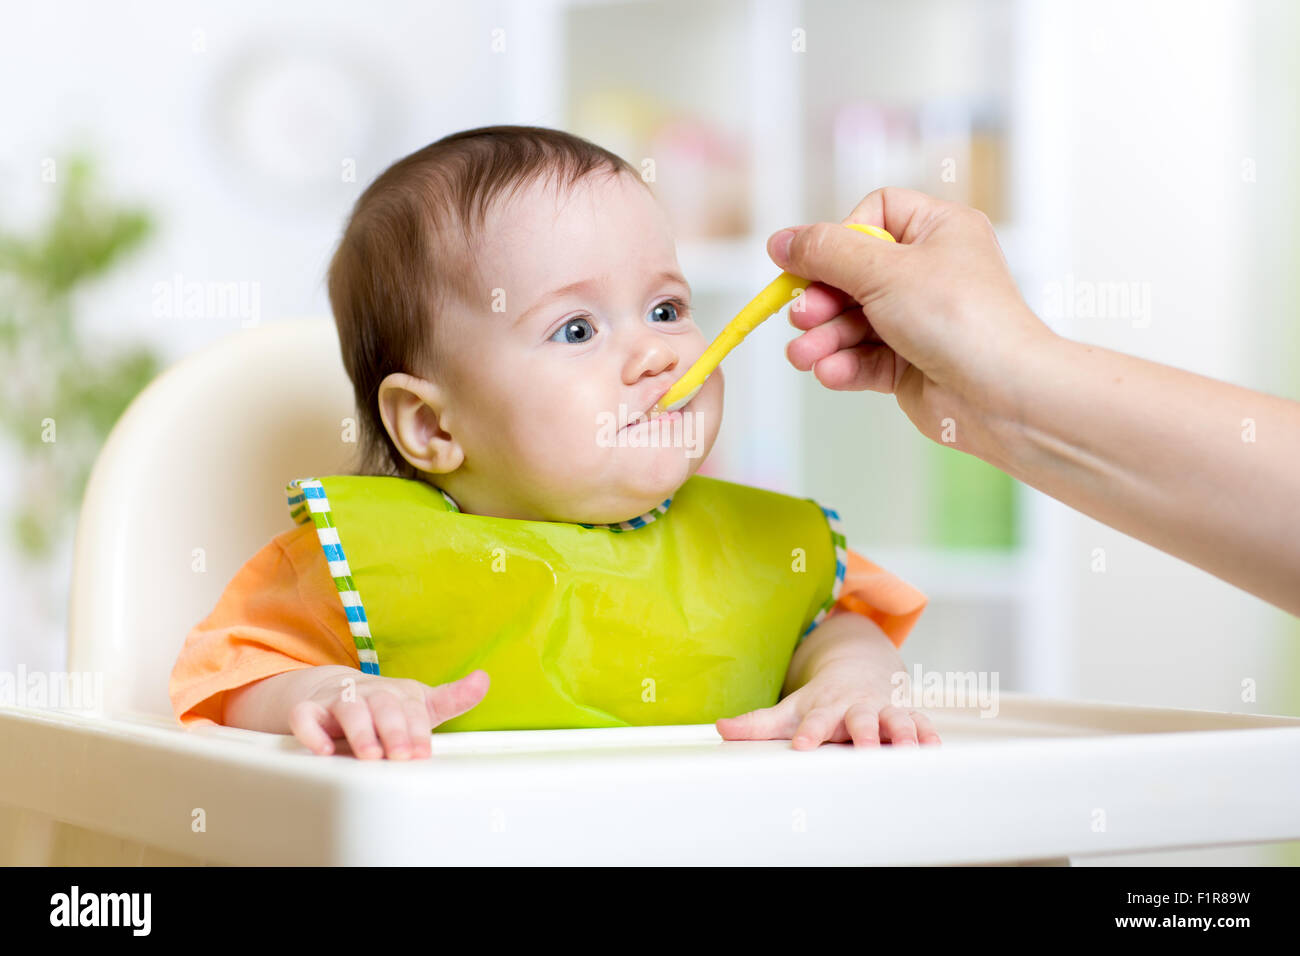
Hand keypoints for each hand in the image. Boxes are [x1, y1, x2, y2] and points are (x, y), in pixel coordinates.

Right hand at [288, 669, 488, 759]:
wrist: (335, 689)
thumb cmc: (386, 706)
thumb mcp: (420, 703)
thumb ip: (452, 699)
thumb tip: (484, 679)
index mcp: (399, 693)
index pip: (411, 708)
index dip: (418, 730)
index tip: (423, 752)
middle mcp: (370, 693)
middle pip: (383, 706)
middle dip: (394, 731)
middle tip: (402, 755)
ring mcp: (339, 700)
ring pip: (348, 709)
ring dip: (360, 732)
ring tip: (371, 755)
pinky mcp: (309, 711)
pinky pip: (305, 717)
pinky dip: (311, 731)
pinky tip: (322, 750)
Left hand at [715, 638, 940, 749]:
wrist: (856, 670)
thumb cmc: (818, 701)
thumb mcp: (788, 710)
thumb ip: (756, 724)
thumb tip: (719, 728)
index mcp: (825, 708)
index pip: (815, 722)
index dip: (809, 732)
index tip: (802, 745)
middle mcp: (855, 709)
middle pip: (860, 720)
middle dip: (865, 733)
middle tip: (866, 748)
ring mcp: (882, 711)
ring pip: (896, 720)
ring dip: (904, 733)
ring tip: (910, 748)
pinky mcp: (904, 714)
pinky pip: (920, 722)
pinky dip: (928, 733)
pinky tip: (935, 747)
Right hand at [770, 187, 1055, 449]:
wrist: (1000, 393)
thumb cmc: (959, 317)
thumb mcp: (883, 270)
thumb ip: (825, 252)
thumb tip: (780, 241)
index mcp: (938, 231)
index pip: (875, 214)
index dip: (841, 237)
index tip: (819, 263)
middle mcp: (930, 272)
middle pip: (852, 273)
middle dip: (821, 300)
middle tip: (800, 316)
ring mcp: (919, 320)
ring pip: (852, 321)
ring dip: (823, 338)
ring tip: (803, 356)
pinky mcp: (910, 363)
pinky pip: (865, 357)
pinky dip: (844, 364)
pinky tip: (830, 372)